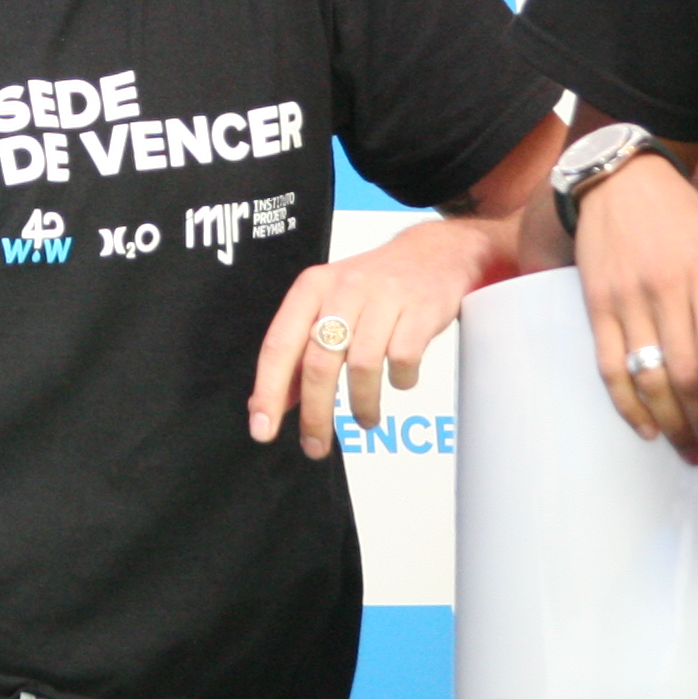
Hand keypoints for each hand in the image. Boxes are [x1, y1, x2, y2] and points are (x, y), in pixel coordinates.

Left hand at [251, 214, 509, 452]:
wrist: (435, 252)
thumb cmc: (374, 287)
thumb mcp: (329, 304)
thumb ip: (302, 348)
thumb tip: (279, 401)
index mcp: (312, 288)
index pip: (280, 345)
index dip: (269, 391)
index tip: (262, 428)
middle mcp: (343, 289)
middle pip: (319, 363)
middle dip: (316, 414)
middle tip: (316, 446)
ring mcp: (384, 297)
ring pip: (362, 366)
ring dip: (362, 405)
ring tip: (366, 419)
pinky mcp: (421, 308)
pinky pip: (403, 359)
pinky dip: (401, 381)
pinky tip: (400, 382)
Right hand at [575, 153, 697, 463]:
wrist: (620, 181)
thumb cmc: (685, 218)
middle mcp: (664, 288)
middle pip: (681, 369)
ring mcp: (627, 299)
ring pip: (646, 374)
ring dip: (668, 420)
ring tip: (688, 449)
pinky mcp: (597, 305)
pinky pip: (609, 365)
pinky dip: (625, 402)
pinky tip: (646, 426)